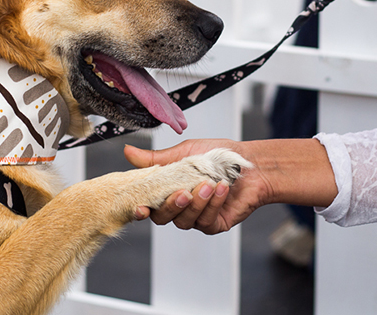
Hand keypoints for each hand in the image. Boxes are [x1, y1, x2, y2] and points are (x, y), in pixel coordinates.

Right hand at [125, 140, 270, 234]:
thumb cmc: (216, 156)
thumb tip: (127, 151)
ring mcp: (196, 217)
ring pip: (184, 221)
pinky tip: (220, 189)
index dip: (140, 210)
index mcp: (167, 190)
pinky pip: (206, 221)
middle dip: (172, 206)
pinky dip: (213, 204)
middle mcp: (179, 207)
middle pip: (162, 218)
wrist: (249, 163)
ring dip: (196, 203)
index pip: (147, 205)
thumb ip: (155, 158)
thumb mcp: (183, 152)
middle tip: (183, 192)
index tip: (141, 207)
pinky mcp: (214, 224)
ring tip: (208, 184)